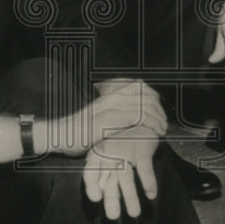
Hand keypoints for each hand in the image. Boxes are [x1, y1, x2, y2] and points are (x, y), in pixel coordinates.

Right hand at [45, 79, 166, 157]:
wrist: (61, 136)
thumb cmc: (78, 131)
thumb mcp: (99, 117)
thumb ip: (114, 113)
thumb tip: (132, 117)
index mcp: (110, 93)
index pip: (140, 87)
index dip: (154, 98)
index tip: (159, 113)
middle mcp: (112, 95)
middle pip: (146, 94)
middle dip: (159, 109)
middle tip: (164, 123)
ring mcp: (112, 105)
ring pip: (146, 105)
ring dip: (158, 117)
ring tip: (162, 129)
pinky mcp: (112, 117)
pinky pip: (140, 116)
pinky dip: (151, 124)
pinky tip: (155, 132)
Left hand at [82, 126, 158, 219]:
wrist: (139, 121)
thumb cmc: (119, 143)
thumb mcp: (105, 156)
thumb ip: (100, 174)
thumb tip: (97, 195)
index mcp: (97, 154)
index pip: (90, 172)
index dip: (91, 186)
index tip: (96, 199)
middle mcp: (109, 153)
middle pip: (109, 179)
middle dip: (111, 199)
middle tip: (113, 217)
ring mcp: (126, 151)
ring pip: (126, 177)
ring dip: (130, 197)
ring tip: (134, 214)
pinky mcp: (142, 150)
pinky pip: (144, 168)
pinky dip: (149, 182)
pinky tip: (151, 195)